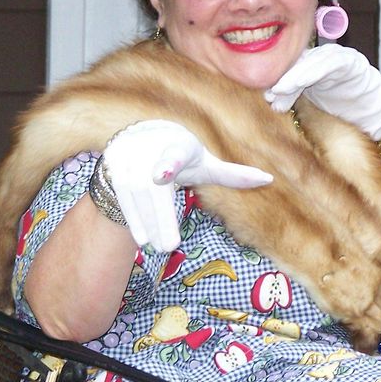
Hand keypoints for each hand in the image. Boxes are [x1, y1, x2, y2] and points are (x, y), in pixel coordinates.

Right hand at [101, 120, 272, 251]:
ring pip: (135, 195)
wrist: (144, 136)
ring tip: (160, 246)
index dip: (168, 164)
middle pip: (153, 187)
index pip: (174, 155)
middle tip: (170, 246)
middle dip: (161, 217)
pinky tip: (143, 239)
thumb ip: (232, 174)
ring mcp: (128, 157)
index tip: (160, 176)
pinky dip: (132, 219)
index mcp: (179, 144)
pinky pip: (120, 197)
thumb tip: (268, 179)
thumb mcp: (205, 163)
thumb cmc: (183, 154)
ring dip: (147, 223)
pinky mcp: (112, 166)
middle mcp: (150, 148)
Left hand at [264, 44, 380, 139]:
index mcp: (312, 63)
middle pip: (298, 62)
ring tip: (280, 91)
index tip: (266, 95)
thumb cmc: (343, 107)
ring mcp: (338, 57)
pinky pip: (331, 63)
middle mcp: (324, 57)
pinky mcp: (352, 61)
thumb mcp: (312, 101)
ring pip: (311, 61)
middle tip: (270, 94)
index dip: (277, 79)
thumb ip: (293, 96)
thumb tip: (269, 100)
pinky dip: (314, 71)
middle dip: (283, 78)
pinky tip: (300, 83)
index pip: (290, 67)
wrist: (374, 113)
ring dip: (294, 76)